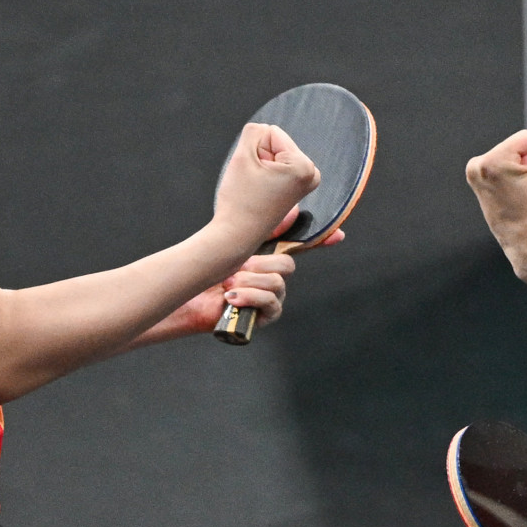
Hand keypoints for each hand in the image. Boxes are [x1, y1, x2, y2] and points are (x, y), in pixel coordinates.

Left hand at [142, 208, 346, 343]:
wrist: (188, 300)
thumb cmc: (208, 274)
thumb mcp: (237, 246)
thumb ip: (266, 230)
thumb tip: (294, 209)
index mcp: (268, 259)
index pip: (300, 247)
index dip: (322, 241)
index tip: (339, 234)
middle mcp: (274, 279)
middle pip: (287, 265)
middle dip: (259, 264)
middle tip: (237, 266)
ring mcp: (271, 299)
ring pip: (277, 283)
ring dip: (248, 282)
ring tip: (227, 285)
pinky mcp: (265, 317)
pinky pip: (271, 303)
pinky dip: (250, 297)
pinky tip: (231, 298)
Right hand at [213, 123, 319, 251]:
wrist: (236, 235)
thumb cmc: (239, 201)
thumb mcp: (243, 154)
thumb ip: (255, 131)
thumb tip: (265, 129)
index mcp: (304, 166)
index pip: (272, 133)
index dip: (255, 150)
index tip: (254, 175)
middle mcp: (312, 175)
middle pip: (276, 144)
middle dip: (260, 158)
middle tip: (254, 183)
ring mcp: (307, 184)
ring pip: (274, 156)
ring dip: (261, 168)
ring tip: (257, 189)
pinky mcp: (298, 190)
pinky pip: (276, 168)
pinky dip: (265, 176)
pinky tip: (261, 193)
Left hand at [465, 130, 526, 267]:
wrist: (526, 241)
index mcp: (489, 161)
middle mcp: (476, 165)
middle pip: (517, 146)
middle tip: (526, 191)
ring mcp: (474, 174)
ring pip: (512, 155)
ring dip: (521, 171)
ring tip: (520, 193)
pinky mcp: (477, 181)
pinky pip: (504, 166)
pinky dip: (513, 176)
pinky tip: (513, 194)